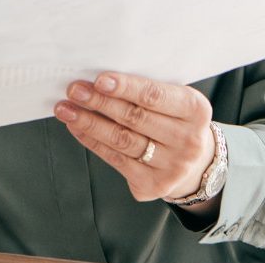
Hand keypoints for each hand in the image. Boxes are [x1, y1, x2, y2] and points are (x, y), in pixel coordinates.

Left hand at [55, 72, 216, 204]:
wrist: (197, 163)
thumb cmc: (178, 121)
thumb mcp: (177, 101)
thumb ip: (149, 90)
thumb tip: (102, 80)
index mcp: (196, 111)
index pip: (155, 96)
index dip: (126, 88)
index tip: (100, 80)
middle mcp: (188, 141)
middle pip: (135, 118)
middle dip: (100, 102)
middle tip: (75, 90)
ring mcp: (171, 166)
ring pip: (122, 140)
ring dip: (89, 123)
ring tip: (67, 109)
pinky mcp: (152, 185)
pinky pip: (115, 159)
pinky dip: (93, 141)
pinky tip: (77, 128)